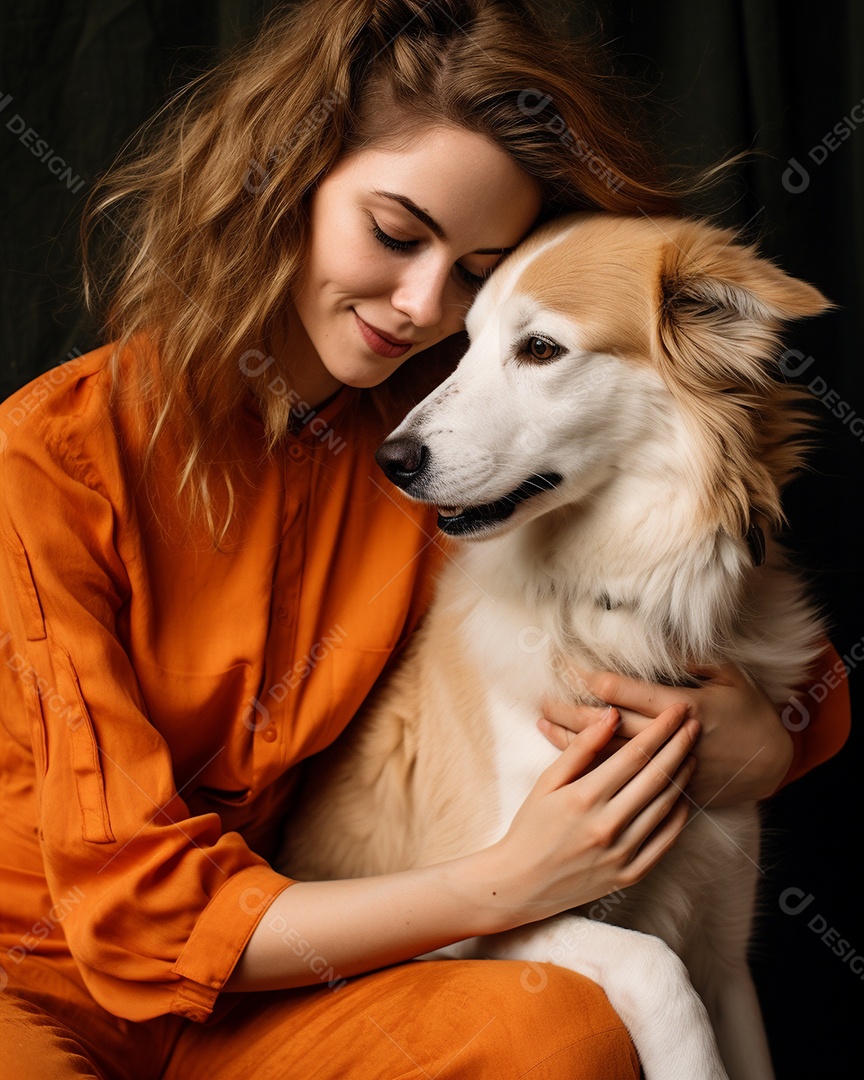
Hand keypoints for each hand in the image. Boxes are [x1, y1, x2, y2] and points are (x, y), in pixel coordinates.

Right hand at [486, 705, 698, 925]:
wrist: (521, 884)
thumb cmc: (531, 827)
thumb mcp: (547, 782)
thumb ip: (581, 748)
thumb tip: (611, 715)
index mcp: (584, 798)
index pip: (634, 755)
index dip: (660, 729)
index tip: (677, 710)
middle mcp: (607, 825)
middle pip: (656, 777)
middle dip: (679, 746)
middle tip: (695, 724)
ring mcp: (621, 853)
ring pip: (665, 807)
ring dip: (683, 777)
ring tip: (692, 754)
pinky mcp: (630, 875)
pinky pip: (665, 841)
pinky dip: (678, 816)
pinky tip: (682, 796)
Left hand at [538, 664, 793, 806]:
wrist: (772, 765)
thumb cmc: (750, 713)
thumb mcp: (730, 676)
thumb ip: (693, 659)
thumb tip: (657, 641)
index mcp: (682, 705)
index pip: (624, 690)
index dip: (590, 676)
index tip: (565, 665)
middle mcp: (668, 738)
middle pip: (607, 723)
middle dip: (570, 708)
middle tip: (541, 696)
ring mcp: (665, 766)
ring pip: (608, 752)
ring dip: (572, 736)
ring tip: (543, 721)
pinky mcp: (664, 787)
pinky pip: (621, 777)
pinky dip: (592, 764)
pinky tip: (568, 755)